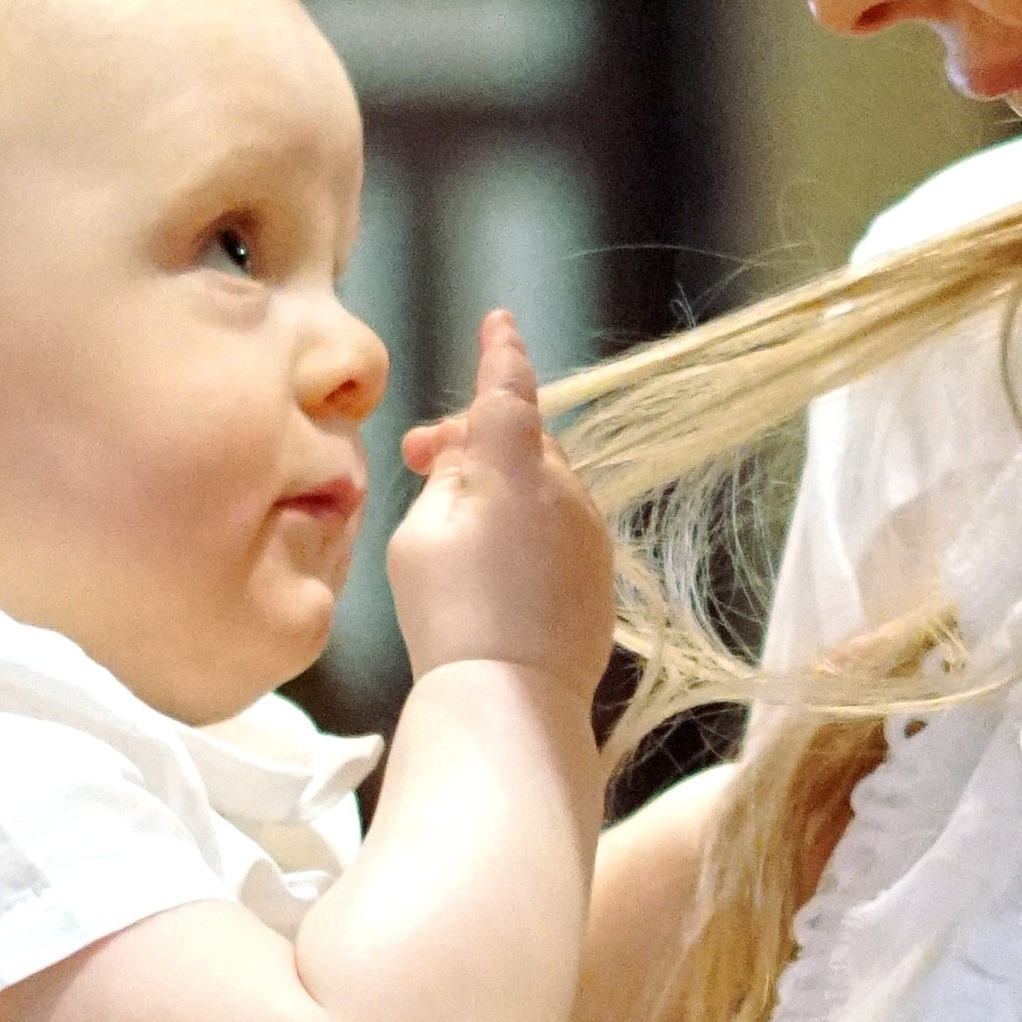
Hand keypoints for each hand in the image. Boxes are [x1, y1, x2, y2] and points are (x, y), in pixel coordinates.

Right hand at [392, 311, 614, 704]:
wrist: (512, 699)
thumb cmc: (450, 612)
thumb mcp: (420, 533)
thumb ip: (446, 481)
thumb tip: (466, 460)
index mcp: (515, 464)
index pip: (507, 389)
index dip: (500, 353)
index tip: (499, 322)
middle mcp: (565, 488)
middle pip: (522, 441)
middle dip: (476, 443)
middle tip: (422, 462)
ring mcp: (590, 534)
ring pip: (545, 488)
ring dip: (505, 491)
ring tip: (456, 532)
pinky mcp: (601, 576)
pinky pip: (562, 532)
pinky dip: (530, 532)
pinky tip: (497, 576)